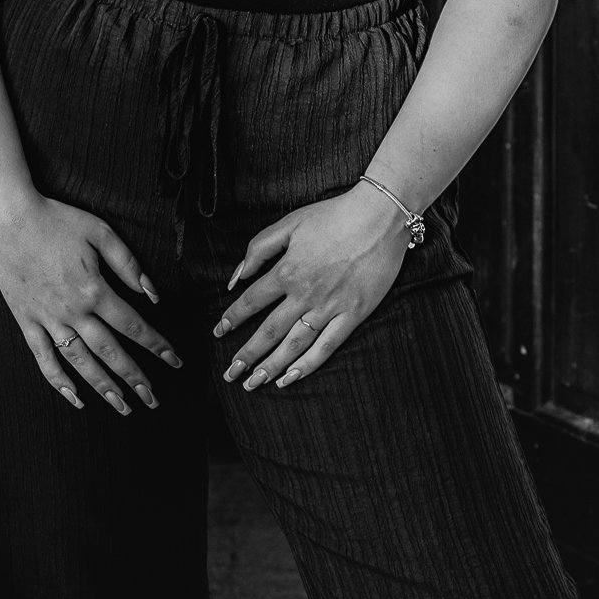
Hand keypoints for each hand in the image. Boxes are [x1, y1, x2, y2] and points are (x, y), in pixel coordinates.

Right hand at [0, 195, 179, 412]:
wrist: (8, 219)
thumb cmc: (57, 221)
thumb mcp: (100, 233)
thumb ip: (128, 264)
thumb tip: (152, 294)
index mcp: (94, 290)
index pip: (133, 325)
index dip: (156, 345)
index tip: (174, 361)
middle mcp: (73, 312)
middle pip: (110, 352)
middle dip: (135, 377)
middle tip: (153, 399)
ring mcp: (47, 320)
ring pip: (80, 361)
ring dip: (103, 387)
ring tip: (123, 406)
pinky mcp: (26, 321)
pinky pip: (43, 358)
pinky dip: (58, 381)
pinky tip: (74, 397)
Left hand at [213, 184, 410, 391]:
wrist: (380, 217)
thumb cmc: (334, 216)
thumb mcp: (289, 223)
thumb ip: (259, 249)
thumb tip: (237, 277)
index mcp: (287, 271)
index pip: (251, 302)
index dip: (232, 318)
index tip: (219, 332)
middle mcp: (304, 294)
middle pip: (268, 331)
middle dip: (246, 354)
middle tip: (230, 373)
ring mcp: (330, 307)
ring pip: (294, 344)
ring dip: (271, 366)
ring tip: (254, 383)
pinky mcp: (353, 314)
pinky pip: (327, 346)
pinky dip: (307, 365)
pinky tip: (290, 378)